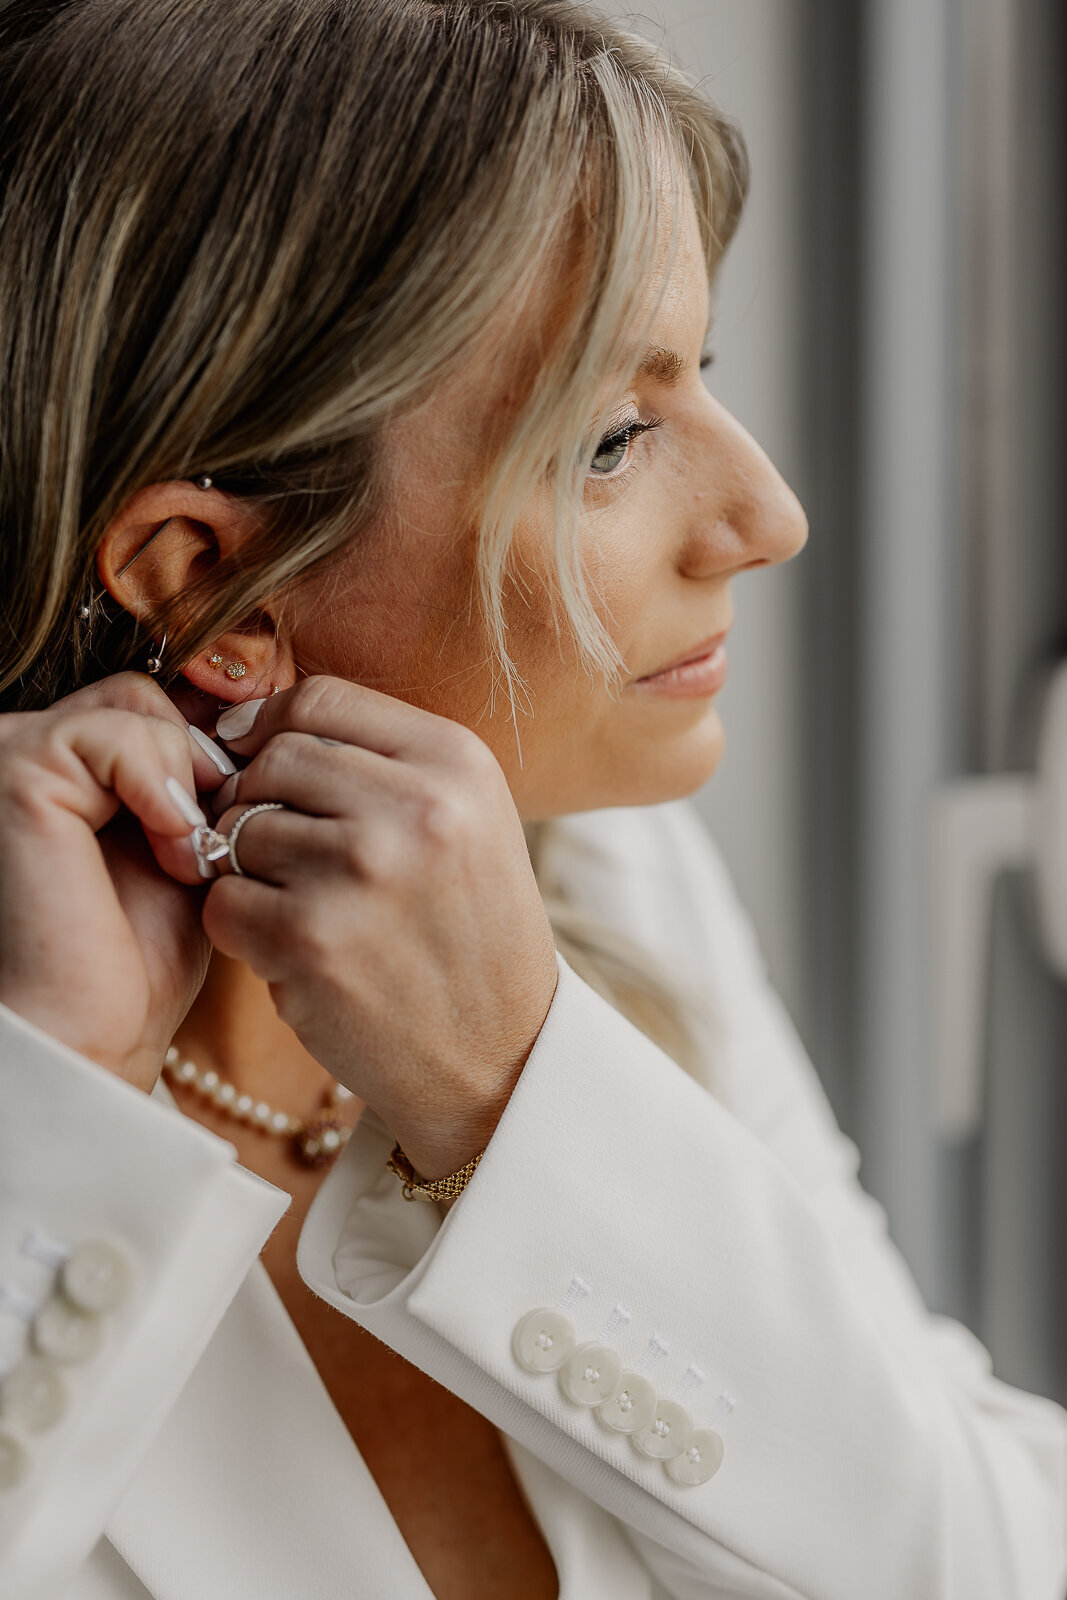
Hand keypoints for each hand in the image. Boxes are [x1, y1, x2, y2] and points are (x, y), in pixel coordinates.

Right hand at [0, 675, 227, 1088]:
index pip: (150, 704)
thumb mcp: (182, 843)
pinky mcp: (18, 772)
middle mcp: (24, 748)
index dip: (207, 755)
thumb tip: (249, 709)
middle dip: (199, 765)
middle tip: (208, 848)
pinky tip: (170, 856)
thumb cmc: (133, 960)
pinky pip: (121, 730)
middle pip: (145, 696)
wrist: (89, 1035)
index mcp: (58, 767)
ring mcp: (11, 753)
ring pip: (137, 704)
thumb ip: (191, 776)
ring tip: (186, 861)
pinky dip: (165, 789)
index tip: (227, 827)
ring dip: (184, 783)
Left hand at [206, 676, 558, 1177]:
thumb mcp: (466, 818)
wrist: (500, 1056)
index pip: (321, 697)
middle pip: (273, 758)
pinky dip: (240, 925)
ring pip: (239, 827)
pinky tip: (290, 948)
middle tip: (281, 849)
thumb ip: (379, 761)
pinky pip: (223, 900)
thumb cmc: (469, 930)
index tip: (256, 757)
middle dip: (256, 798)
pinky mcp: (312, 941)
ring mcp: (361, 873)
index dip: (271, 724)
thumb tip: (248, 724)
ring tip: (301, 903)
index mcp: (457, 762)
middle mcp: (415, 807)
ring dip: (248, 866)